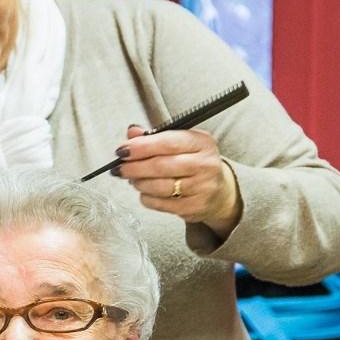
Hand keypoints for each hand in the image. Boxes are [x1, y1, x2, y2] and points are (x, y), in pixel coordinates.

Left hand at [116, 124, 241, 238]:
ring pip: (159, 187)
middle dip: (135, 167)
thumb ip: (154, 136)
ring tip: (133, 179)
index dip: (141, 147)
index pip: (167, 142)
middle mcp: (205, 164)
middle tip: (120, 168)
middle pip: (161, 166)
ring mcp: (202, 188)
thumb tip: (132, 132)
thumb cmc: (194, 162)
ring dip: (139, 183)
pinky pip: (161, 204)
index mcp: (202, 142)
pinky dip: (147, 198)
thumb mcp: (180, 142)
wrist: (218, 190)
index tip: (123, 150)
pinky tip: (145, 192)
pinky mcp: (194, 207)